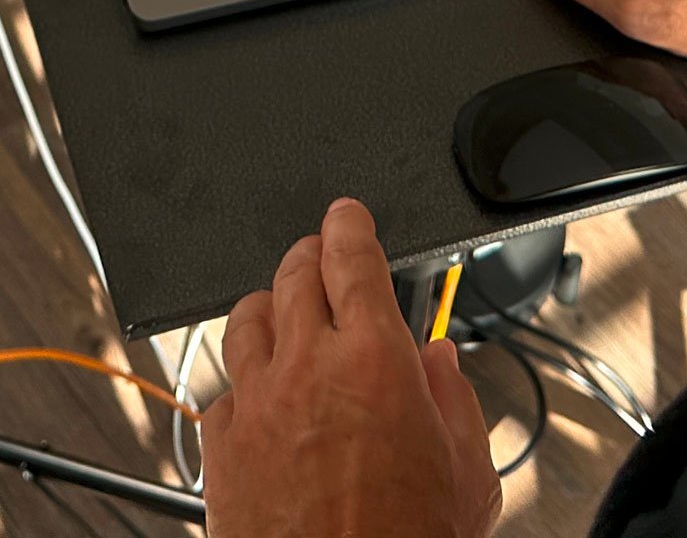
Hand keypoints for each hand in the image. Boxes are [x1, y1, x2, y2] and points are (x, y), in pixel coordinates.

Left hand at [202, 200, 499, 537]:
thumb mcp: (466, 471)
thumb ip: (453, 399)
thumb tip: (436, 360)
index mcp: (374, 357)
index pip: (350, 254)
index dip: (347, 222)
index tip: (345, 214)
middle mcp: (307, 368)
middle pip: (292, 272)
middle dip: (309, 254)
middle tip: (320, 256)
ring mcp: (256, 407)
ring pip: (244, 320)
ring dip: (267, 307)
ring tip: (283, 315)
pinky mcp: (219, 451)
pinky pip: (219, 391)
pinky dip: (241, 383)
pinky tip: (261, 399)